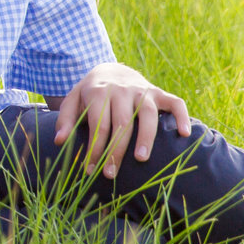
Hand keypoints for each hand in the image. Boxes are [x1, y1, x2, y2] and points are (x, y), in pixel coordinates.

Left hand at [54, 62, 193, 178]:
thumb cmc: (90, 93)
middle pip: (121, 124)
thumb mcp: (73, 100)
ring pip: (148, 114)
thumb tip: (59, 141)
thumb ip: (66, 119)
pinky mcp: (158, 92)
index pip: (98, 125)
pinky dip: (181, 116)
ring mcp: (142, 91)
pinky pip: (175, 102)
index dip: (94, 148)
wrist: (111, 69)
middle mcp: (122, 90)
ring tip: (141, 158)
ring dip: (146, 136)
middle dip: (116, 151)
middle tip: (111, 174)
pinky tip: (184, 134)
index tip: (90, 170)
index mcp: (98, 92)